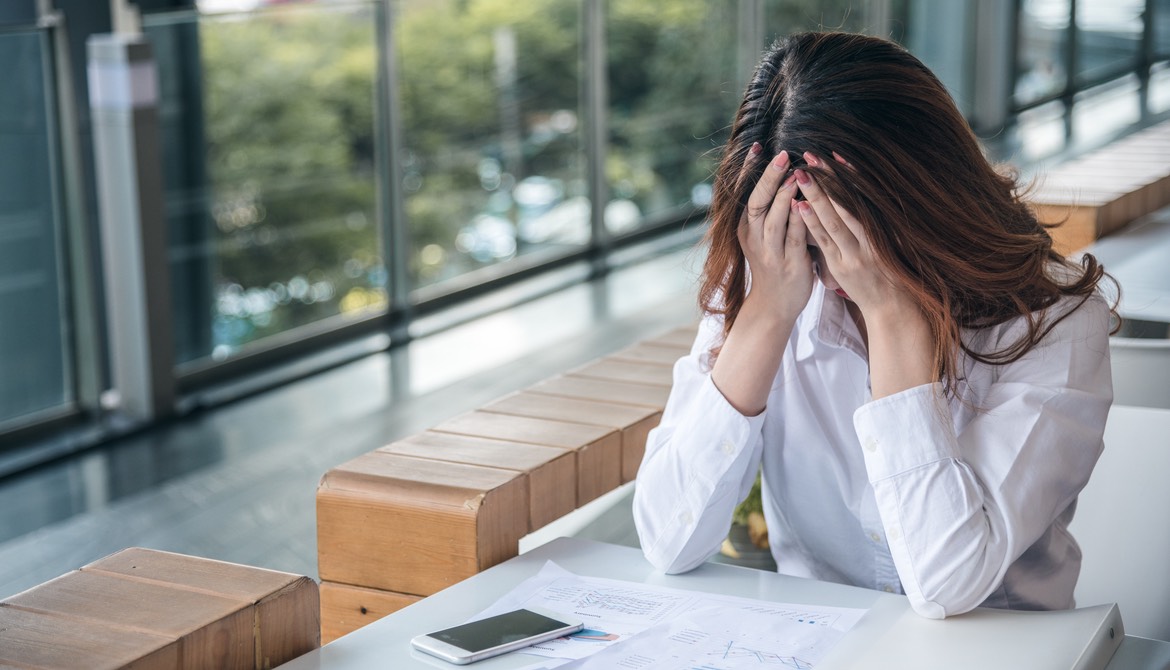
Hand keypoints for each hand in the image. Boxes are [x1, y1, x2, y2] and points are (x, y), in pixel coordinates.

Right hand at [738, 147, 815, 323]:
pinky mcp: (789, 264)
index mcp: (746, 229)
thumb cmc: (774, 266)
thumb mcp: (763, 238)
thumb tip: (783, 176)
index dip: (750, 170)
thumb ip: (770, 211)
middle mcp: (754, 238)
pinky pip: (795, 238)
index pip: (746, 193)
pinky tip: (807, 203)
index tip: (758, 147)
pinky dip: (800, 219)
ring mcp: (770, 252)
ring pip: (774, 219)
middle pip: (758, 202)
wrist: (774, 306)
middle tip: (780, 154)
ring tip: (794, 173)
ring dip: (784, 196)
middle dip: (769, 177)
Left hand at [792, 152, 913, 319]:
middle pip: (847, 203)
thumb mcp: (893, 242)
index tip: (838, 155)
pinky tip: (799, 206)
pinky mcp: (841, 268)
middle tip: (812, 155)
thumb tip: (866, 191)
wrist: (893, 308)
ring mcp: (855, 254)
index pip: (864, 196)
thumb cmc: (893, 272)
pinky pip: (824, 241)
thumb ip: (879, 220)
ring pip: (834, 220)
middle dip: (829, 178)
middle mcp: (871, 239)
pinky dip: (812, 223)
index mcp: (885, 229)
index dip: (851, 175)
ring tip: (801, 174)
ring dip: (816, 196)